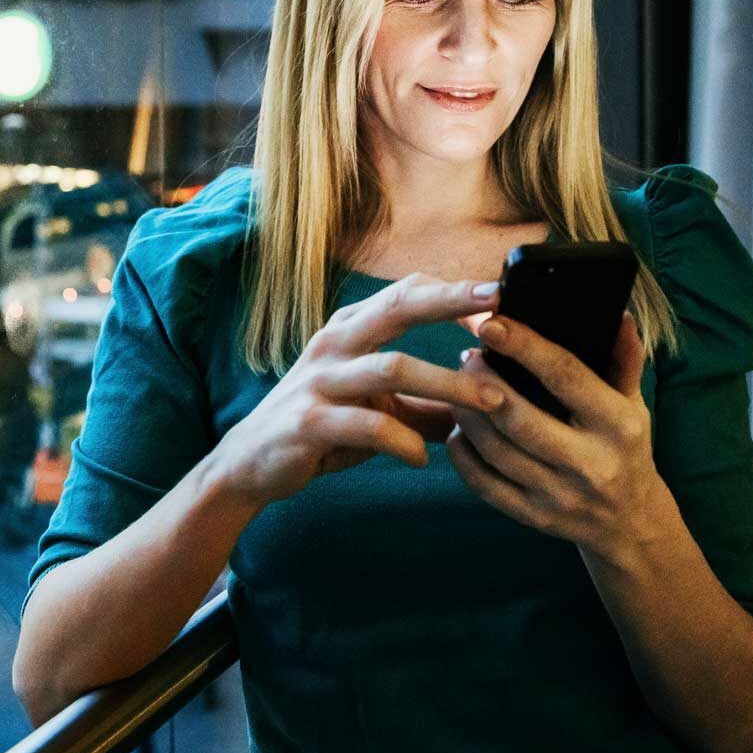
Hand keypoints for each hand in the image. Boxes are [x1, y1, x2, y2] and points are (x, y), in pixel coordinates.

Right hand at [205, 274, 508, 510]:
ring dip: (447, 383)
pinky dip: (403, 441)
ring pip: (392, 367)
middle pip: (398, 307)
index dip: (454, 290)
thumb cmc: (324, 427)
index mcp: (351, 328)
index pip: (407, 291)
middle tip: (499, 305)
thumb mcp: (379, 408)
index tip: (502, 291)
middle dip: (450, 301)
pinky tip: (422, 457)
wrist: (249, 463)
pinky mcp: (308, 422)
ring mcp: (320, 380)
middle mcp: (335, 343)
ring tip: (490, 402)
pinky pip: (367, 425)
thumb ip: (429, 404)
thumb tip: (489, 404)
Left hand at [444, 311, 663, 555]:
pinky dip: (463, 454)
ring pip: (497, 451)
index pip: (566, 377)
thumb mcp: (634, 404)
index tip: (491, 324)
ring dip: (467, 414)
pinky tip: (458, 429)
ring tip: (457, 386)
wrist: (631, 522)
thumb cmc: (626, 447)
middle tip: (466, 356)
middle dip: (483, 383)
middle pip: (521, 418)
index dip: (525, 347)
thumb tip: (620, 315)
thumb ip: (624, 360)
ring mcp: (561, 496)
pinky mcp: (535, 517)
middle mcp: (591, 464)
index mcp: (618, 426)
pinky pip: (485, 485)